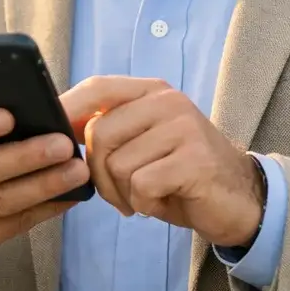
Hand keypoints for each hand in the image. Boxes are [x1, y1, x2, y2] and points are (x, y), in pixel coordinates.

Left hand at [63, 76, 264, 248]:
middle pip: (99, 135)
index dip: (68, 107)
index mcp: (153, 93)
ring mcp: (184, 129)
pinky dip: (144, 203)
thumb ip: (111, 129)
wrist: (240, 200)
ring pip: (118, 164)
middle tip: (118, 194)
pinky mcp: (194, 160)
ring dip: (122, 194)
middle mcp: (168, 102)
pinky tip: (162, 202)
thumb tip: (59, 130)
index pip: (99, 87)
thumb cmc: (182, 174)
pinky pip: (141, 185)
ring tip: (143, 198)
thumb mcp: (145, 144)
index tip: (49, 130)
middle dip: (98, 174)